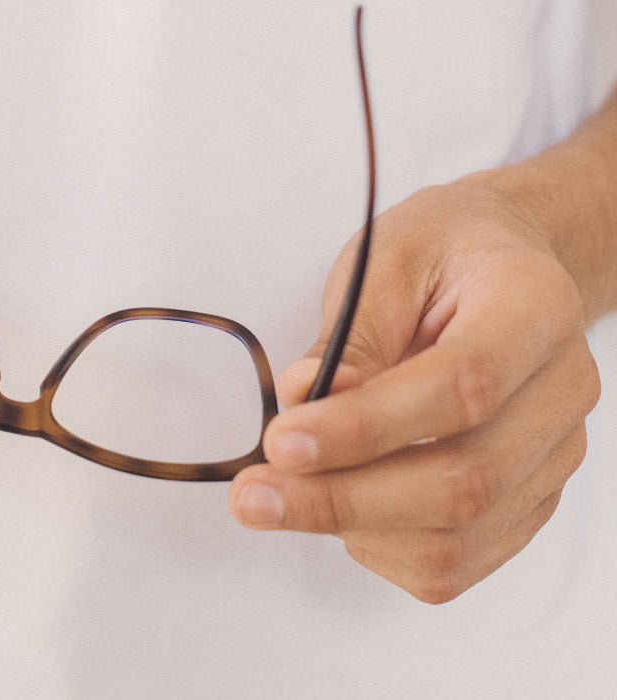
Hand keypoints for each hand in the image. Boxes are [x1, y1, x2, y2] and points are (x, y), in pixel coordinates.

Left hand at [228, 175, 600, 602]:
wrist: (498, 262)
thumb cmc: (440, 254)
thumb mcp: (382, 261)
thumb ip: (346, 340)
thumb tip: (303, 405)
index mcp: (534, 310)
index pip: (460, 388)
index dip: (365, 427)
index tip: (282, 440)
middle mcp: (562, 391)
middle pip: (464, 481)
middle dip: (340, 498)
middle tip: (254, 494)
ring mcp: (553, 455)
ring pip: (457, 537)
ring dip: (351, 528)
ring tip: (282, 494)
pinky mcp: (527, 500)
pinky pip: (455, 560)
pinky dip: (380, 547)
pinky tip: (339, 500)